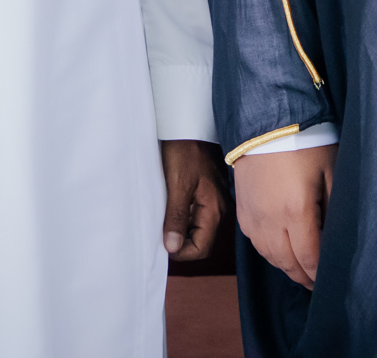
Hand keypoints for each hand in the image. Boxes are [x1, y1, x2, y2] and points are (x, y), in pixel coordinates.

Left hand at [160, 139, 226, 260]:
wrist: (190, 123)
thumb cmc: (184, 150)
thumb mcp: (178, 184)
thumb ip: (177, 217)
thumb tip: (172, 247)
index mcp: (215, 209)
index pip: (201, 248)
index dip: (181, 252)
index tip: (160, 244)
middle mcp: (219, 208)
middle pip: (200, 240)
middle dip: (180, 242)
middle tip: (158, 233)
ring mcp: (214, 200)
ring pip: (197, 228)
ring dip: (179, 229)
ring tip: (162, 219)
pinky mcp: (206, 192)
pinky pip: (195, 214)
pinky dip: (182, 216)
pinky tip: (169, 206)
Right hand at [232, 141, 335, 288]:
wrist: (265, 120)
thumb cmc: (304, 142)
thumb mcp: (331, 171)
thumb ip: (334, 207)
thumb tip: (335, 236)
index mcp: (296, 212)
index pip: (310, 258)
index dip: (320, 275)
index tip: (329, 282)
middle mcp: (271, 220)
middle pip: (288, 264)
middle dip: (304, 277)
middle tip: (317, 283)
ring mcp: (253, 216)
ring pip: (269, 256)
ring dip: (286, 267)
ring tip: (300, 270)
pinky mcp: (242, 210)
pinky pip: (255, 242)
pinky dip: (269, 252)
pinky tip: (280, 251)